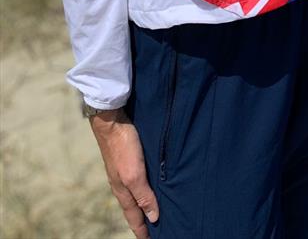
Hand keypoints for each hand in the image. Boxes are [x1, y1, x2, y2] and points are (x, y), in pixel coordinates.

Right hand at [89, 109, 158, 237]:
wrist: (112, 121)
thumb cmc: (123, 147)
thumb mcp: (135, 174)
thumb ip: (143, 195)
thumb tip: (153, 217)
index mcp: (123, 191)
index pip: (134, 217)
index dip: (142, 230)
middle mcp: (122, 184)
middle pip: (133, 207)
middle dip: (142, 220)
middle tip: (153, 230)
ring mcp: (123, 171)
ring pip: (135, 193)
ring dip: (143, 204)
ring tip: (154, 211)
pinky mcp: (127, 159)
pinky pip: (137, 180)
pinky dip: (143, 188)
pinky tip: (150, 185)